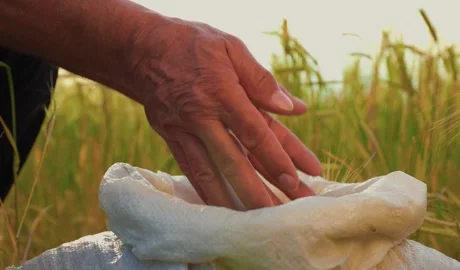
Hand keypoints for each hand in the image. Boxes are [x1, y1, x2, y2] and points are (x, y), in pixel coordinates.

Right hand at [132, 16, 322, 209]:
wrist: (141, 49)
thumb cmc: (192, 44)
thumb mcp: (231, 48)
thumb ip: (261, 80)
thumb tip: (293, 108)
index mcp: (222, 92)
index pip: (254, 133)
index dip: (277, 158)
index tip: (298, 179)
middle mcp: (202, 117)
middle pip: (234, 162)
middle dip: (260, 190)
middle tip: (284, 215)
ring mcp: (182, 131)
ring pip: (210, 174)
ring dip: (234, 201)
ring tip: (256, 223)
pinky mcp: (170, 138)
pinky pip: (190, 171)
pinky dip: (208, 192)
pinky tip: (223, 210)